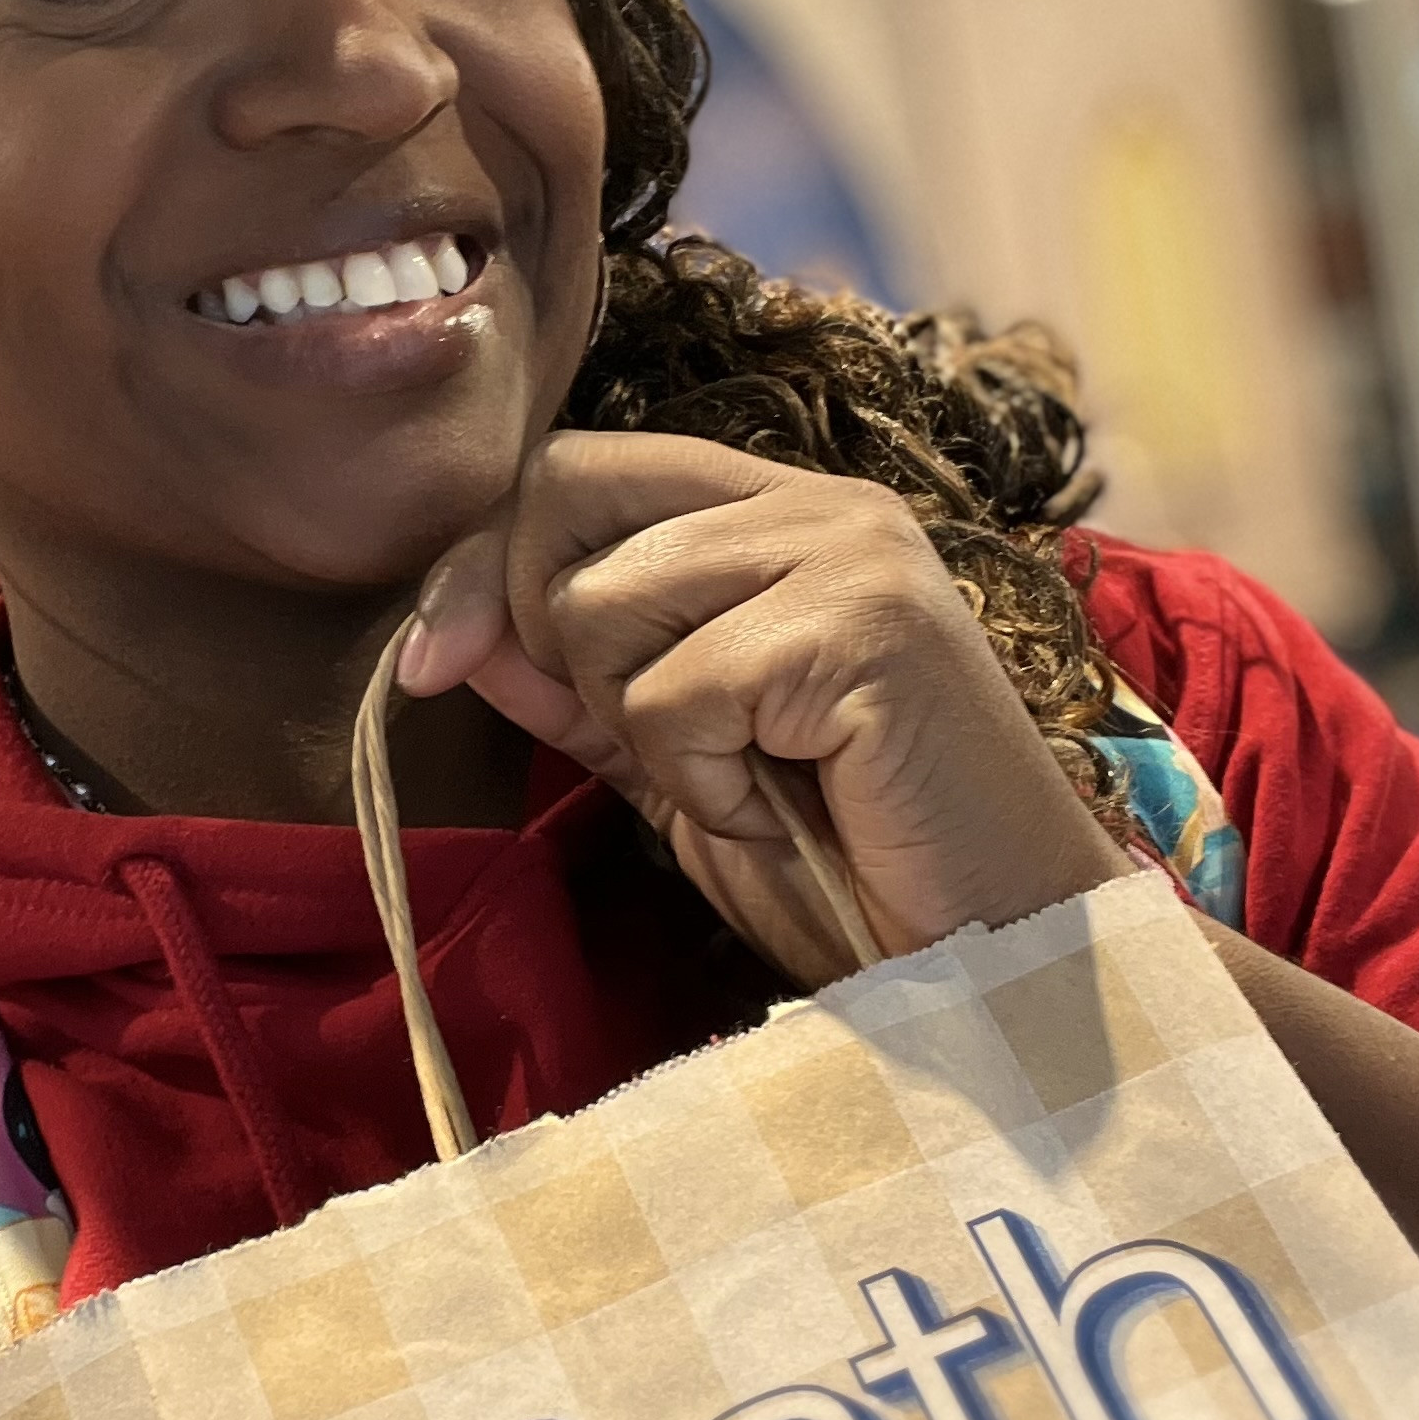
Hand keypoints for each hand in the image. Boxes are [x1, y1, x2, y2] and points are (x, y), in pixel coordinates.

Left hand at [397, 430, 1130, 987]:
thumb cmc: (847, 862)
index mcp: (774, 511)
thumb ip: (576, 686)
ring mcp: (848, 552)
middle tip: (669, 748)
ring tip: (753, 782)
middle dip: (558, 649)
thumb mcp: (676, 762)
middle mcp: (817, 503)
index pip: (571, 469)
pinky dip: (705, 782)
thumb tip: (446, 636)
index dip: (479, 566)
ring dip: (650, 734)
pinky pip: (674, 692)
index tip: (428, 666)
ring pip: (604, 605)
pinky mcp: (862, 625)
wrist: (990, 949)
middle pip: (563, 505)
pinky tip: (787, 807)